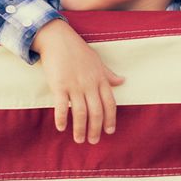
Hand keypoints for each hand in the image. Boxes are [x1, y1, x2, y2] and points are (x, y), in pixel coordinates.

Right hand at [32, 19, 124, 143]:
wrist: (58, 38)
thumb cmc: (77, 50)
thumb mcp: (97, 61)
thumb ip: (108, 74)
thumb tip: (122, 81)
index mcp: (100, 79)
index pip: (110, 104)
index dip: (110, 119)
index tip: (109, 131)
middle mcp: (89, 84)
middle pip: (96, 112)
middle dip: (95, 129)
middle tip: (93, 141)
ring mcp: (74, 85)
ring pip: (80, 113)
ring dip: (80, 129)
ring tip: (79, 139)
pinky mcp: (59, 85)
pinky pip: (62, 106)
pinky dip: (62, 119)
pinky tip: (62, 127)